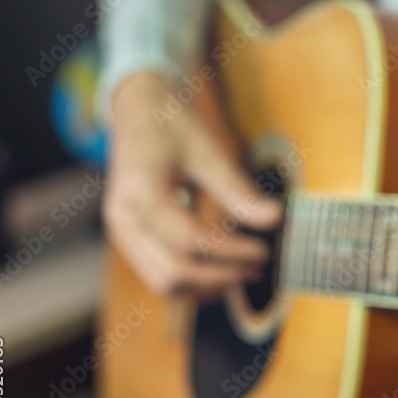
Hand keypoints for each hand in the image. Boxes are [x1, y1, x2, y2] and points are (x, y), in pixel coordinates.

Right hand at [103, 72, 282, 301]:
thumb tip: (275, 218)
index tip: (264, 250)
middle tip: (258, 266)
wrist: (140, 112)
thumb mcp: (209, 150)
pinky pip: (159, 276)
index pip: (191, 241)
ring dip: (207, 286)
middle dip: (221, 276)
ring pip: (165, 283)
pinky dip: (192, 282)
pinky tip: (222, 272)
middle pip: (174, 271)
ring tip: (244, 272)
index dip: (232, 252)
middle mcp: (123, 220)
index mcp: (140, 193)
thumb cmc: (173, 125)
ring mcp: (122, 233)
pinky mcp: (130, 239)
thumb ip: (237, 189)